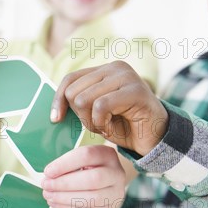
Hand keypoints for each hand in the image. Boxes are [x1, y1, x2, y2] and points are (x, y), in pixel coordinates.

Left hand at [42, 146, 125, 207]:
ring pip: (92, 199)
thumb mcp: (79, 159)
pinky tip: (56, 203)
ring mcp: (116, 193)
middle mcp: (116, 173)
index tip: (48, 172)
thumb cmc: (88, 167)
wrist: (107, 180)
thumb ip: (65, 165)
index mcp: (107, 155)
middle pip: (92, 180)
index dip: (64, 164)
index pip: (86, 156)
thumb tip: (48, 177)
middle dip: (64, 184)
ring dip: (65, 198)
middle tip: (46, 186)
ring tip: (49, 196)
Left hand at [51, 61, 167, 155]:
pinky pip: (101, 106)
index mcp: (104, 70)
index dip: (58, 100)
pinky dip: (102, 122)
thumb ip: (78, 101)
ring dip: (92, 121)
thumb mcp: (93, 112)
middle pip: (74, 91)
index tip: (56, 119)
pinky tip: (114, 127)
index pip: (70, 80)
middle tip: (99, 124)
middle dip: (80, 115)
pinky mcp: (135, 90)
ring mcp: (126, 76)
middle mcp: (115, 67)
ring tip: (107, 125)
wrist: (154, 140)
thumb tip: (53, 107)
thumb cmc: (123, 126)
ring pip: (84, 99)